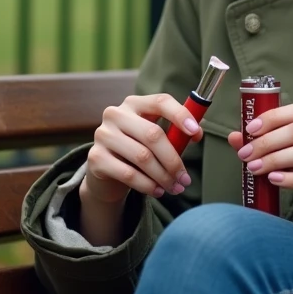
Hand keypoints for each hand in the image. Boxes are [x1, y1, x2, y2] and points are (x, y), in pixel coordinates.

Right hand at [80, 94, 201, 204]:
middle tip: (186, 179)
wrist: (105, 171)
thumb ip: (174, 133)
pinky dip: (148, 185)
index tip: (196, 132)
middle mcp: (116, 114)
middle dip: (174, 160)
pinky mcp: (95, 158)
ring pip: (142, 157)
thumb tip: (197, 133)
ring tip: (175, 188)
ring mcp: (103, 135)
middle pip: (153, 134)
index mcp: (134, 104)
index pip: (160, 101)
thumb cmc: (137, 149)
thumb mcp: (154, 138)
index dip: (180, 115)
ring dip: (163, 176)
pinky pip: (128, 174)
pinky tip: (158, 191)